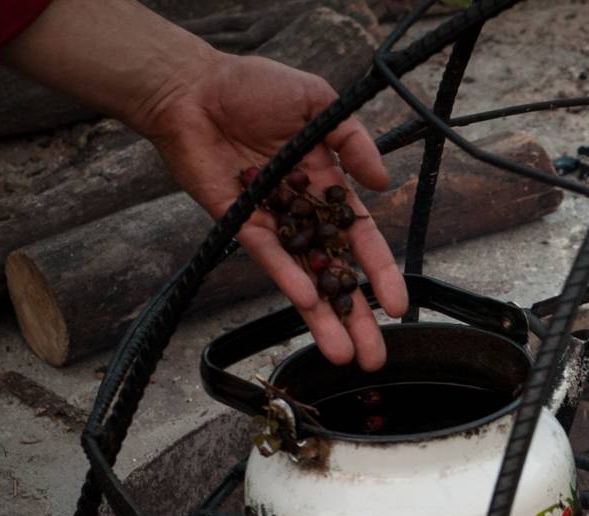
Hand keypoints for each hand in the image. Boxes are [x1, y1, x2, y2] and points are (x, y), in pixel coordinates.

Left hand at [139, 52, 409, 369]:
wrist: (190, 88)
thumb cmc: (251, 87)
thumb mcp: (317, 101)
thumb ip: (353, 140)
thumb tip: (383, 182)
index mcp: (329, 186)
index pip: (362, 240)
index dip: (381, 273)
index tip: (398, 306)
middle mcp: (305, 214)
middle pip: (338, 275)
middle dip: (358, 317)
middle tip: (375, 356)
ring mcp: (274, 223)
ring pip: (305, 280)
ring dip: (324, 318)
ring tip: (344, 355)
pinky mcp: (241, 224)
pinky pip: (269, 258)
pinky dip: (289, 278)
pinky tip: (308, 301)